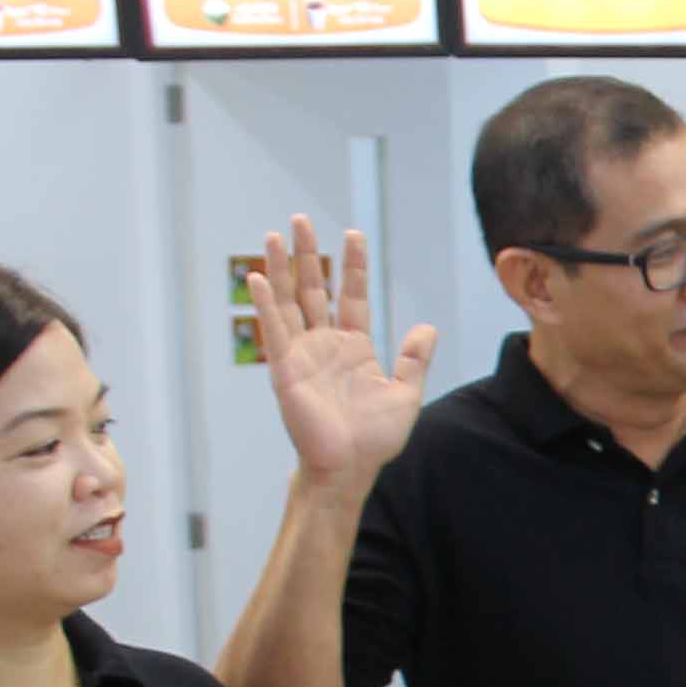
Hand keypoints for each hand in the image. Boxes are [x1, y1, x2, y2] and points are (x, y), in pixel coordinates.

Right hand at [251, 216, 435, 484]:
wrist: (350, 466)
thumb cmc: (375, 437)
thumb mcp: (405, 393)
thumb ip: (413, 359)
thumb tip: (426, 328)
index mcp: (354, 345)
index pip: (352, 295)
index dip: (352, 266)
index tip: (353, 234)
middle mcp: (325, 343)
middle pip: (315, 288)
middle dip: (309, 255)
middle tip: (301, 220)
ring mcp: (303, 353)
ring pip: (290, 300)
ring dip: (282, 268)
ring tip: (277, 235)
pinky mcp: (285, 367)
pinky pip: (274, 329)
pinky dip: (265, 302)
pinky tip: (258, 276)